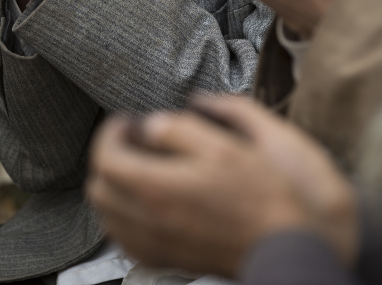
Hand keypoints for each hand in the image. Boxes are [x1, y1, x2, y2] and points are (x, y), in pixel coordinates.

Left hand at [87, 96, 357, 277]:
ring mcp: (154, 245)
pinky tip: (148, 201)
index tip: (127, 121)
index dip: (110, 132)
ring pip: (106, 215)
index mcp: (156, 187)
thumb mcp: (223, 145)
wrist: (284, 245)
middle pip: (97, 187)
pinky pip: (125, 238)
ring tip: (139, 167)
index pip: (104, 157)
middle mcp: (146, 220)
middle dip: (108, 157)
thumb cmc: (259, 194)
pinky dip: (124, 215)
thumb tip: (151, 125)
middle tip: (131, 141)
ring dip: (113, 186)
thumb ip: (179, 129)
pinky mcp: (166, 260)